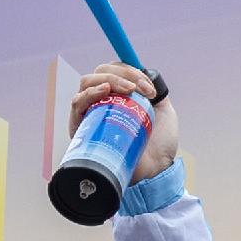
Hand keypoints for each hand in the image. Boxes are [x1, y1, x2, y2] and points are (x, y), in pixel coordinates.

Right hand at [68, 61, 180, 185]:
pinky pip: (77, 104)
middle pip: (100, 73)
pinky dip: (89, 93)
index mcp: (118, 96)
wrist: (155, 170)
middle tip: (142, 89)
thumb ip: (155, 91)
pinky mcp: (83, 129)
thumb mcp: (164, 110)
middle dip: (122, 74)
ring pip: (87, 83)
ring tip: (128, 90)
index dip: (129, 71)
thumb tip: (147, 74)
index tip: (149, 86)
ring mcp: (91, 114)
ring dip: (109, 79)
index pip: (114, 70)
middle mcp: (102, 102)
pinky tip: (104, 91)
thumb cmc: (159, 145)